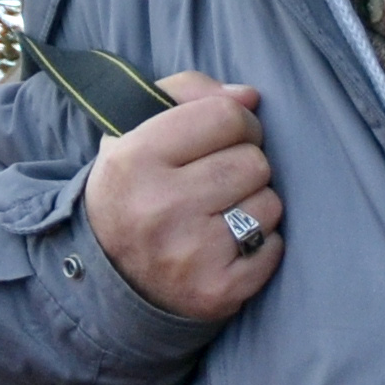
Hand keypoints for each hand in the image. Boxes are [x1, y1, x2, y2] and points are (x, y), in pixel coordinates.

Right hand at [85, 72, 284, 321]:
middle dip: (245, 166)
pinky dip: (260, 245)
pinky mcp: (219, 290)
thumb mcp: (136, 131)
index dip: (237, 122)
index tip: (227, 136)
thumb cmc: (134, 191)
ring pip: (270, 204)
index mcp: (135, 158)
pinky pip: (274, 247)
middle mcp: (161, 206)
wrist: (110, 278)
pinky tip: (228, 245)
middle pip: (254, 161)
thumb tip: (250, 97)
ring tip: (221, 213)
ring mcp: (192, 253)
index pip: (226, 116)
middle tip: (219, 180)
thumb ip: (188, 94)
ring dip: (254, 205)